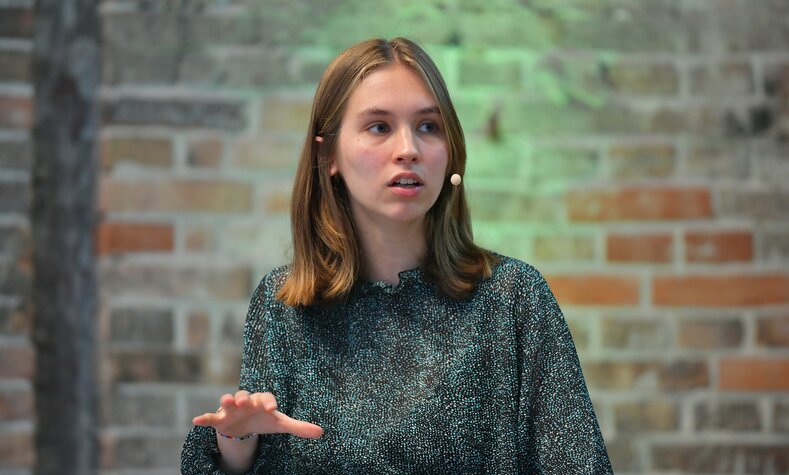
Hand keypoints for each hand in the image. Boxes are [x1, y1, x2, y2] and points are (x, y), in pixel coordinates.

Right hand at [192, 391, 323, 438]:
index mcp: (262, 401)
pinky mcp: (220, 418)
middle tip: (245, 400)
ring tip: (226, 401)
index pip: (267, 398)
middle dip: (245, 397)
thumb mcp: (281, 424)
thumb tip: (321, 432)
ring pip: (228, 401)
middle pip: (245, 395)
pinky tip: (196, 421)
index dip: (270, 402)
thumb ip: (299, 427)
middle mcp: (246, 401)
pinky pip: (211, 417)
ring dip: (227, 400)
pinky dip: (204, 418)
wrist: (245, 424)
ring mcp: (231, 409)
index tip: (273, 409)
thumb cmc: (264, 419)